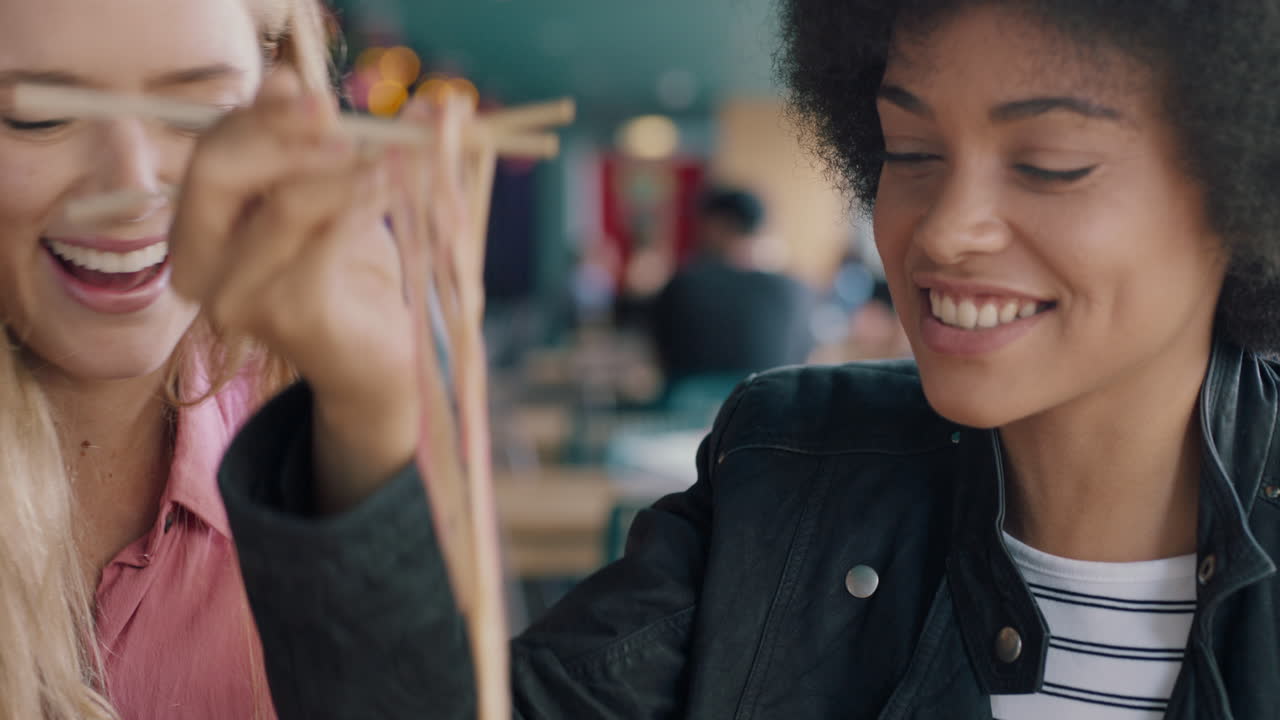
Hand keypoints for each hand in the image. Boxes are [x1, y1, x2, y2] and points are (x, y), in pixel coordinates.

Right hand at [169, 70, 466, 508]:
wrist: (380, 361)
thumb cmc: (348, 273)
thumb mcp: (323, 196)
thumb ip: (304, 145)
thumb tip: (291, 78)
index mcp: (196, 233)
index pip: (208, 153)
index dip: (257, 116)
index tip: (310, 93)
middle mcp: (198, 269)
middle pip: (218, 171)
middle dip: (286, 137)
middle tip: (348, 130)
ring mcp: (237, 298)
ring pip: (284, 204)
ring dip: (345, 171)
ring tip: (392, 162)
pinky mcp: (288, 315)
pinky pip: (325, 242)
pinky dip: (364, 206)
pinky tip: (394, 191)